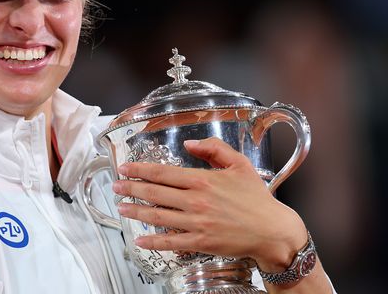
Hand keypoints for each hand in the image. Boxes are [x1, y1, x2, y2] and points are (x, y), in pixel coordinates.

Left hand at [112, 137, 305, 270]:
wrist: (272, 230)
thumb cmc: (256, 197)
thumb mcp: (239, 164)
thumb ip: (213, 149)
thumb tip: (189, 143)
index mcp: (202, 180)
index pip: (163, 173)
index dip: (140, 170)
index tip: (125, 169)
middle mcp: (195, 200)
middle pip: (155, 193)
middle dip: (131, 189)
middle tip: (115, 186)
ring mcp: (196, 223)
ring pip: (158, 216)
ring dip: (136, 211)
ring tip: (121, 207)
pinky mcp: (200, 242)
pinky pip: (171, 242)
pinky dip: (153, 241)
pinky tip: (140, 240)